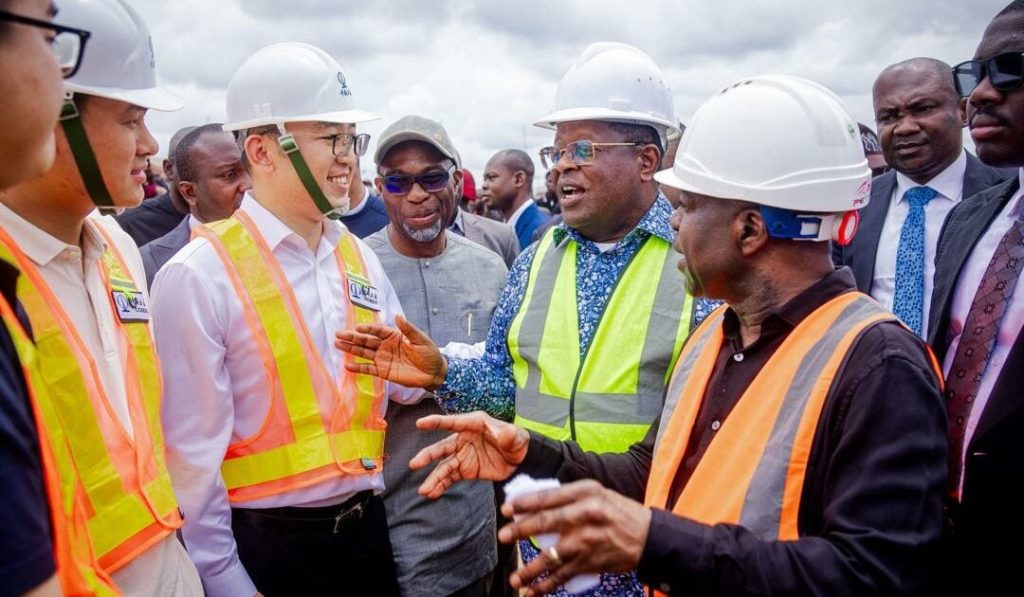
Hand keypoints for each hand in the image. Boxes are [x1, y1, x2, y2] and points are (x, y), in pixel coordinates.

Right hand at [334, 314, 446, 388]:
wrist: (434, 373)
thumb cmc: (429, 353)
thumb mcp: (421, 339)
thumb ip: (408, 329)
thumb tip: (398, 315)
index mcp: (394, 335)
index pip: (377, 331)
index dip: (367, 329)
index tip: (357, 328)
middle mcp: (385, 346)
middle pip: (366, 340)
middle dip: (352, 337)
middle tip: (338, 334)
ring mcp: (383, 359)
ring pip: (364, 353)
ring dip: (351, 349)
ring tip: (337, 345)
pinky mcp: (383, 372)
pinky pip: (368, 369)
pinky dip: (358, 367)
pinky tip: (347, 365)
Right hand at [410, 412, 530, 498]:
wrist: (521, 460)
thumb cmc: (517, 441)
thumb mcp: (515, 435)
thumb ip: (507, 435)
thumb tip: (505, 433)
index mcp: (473, 424)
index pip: (452, 423)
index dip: (436, 422)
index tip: (420, 424)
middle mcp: (463, 439)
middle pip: (442, 447)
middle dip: (428, 456)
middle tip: (414, 464)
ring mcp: (462, 455)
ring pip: (443, 466)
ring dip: (433, 478)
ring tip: (423, 491)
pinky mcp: (465, 470)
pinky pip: (450, 478)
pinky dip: (441, 486)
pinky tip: (433, 494)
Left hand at [499, 480, 651, 595]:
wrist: (648, 536)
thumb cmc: (619, 512)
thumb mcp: (597, 493)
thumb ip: (569, 497)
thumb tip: (535, 504)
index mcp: (586, 492)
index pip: (548, 497)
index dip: (524, 503)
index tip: (506, 509)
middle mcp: (586, 514)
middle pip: (546, 523)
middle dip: (520, 531)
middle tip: (503, 537)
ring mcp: (587, 540)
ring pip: (552, 556)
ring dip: (530, 569)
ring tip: (516, 577)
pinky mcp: (590, 562)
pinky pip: (563, 575)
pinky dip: (546, 586)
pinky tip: (533, 592)